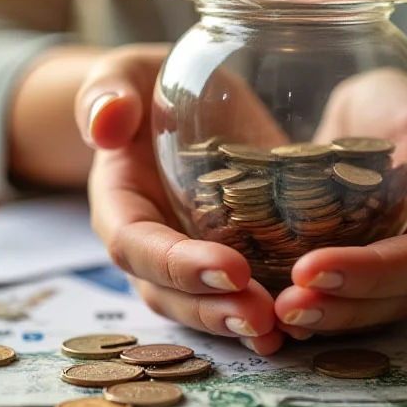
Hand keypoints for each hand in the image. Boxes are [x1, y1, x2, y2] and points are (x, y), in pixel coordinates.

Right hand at [75, 44, 284, 354]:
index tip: (231, 270)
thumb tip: (106, 123)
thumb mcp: (127, 74)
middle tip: (263, 318)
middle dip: (212, 309)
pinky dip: (261, 312)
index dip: (178, 265)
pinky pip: (233, 294)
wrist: (178, 103)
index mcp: (120, 202)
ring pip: (200, 305)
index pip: (137, 245)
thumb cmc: (150, 85)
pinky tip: (300, 323)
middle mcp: (149, 242)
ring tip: (281, 332)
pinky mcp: (222, 255)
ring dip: (235, 324)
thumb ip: (108, 92)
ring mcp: (184, 256)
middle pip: (168, 291)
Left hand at [275, 75, 406, 338]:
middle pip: (391, 298)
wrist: (387, 109)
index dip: (369, 273)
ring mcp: (392, 268)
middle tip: (285, 307)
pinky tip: (269, 313)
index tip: (310, 269)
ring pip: (365, 309)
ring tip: (274, 316)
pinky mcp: (357, 264)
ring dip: (322, 317)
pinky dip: (309, 308)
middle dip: (339, 308)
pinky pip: (338, 296)